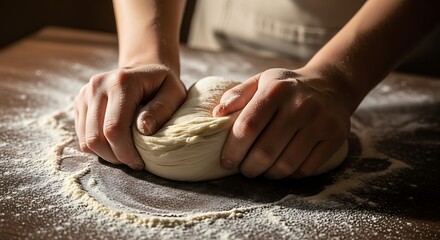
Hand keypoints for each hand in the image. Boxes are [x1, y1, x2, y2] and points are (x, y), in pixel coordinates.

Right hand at [73, 64, 185, 169]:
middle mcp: (98, 85)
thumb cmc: (163, 86)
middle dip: (115, 157)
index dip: (125, 152)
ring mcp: (85, 94)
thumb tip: (143, 129)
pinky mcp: (79, 103)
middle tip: (133, 161)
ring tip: (125, 153)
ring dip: (106, 155)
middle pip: (96, 137)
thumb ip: (162, 109)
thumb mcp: (175, 93)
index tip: (139, 162)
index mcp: (121, 82)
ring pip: (86, 140)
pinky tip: (115, 144)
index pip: (114, 127)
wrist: (144, 71)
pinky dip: (98, 148)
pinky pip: (82, 137)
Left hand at [213, 68, 351, 178]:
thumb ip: (237, 95)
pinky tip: (282, 168)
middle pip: (266, 151)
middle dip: (249, 167)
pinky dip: (290, 175)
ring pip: (286, 164)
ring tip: (262, 170)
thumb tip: (217, 114)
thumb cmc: (287, 87)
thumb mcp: (261, 81)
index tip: (226, 162)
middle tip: (245, 169)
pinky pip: (307, 169)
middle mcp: (301, 105)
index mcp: (277, 90)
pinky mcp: (335, 137)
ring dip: (268, 174)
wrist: (331, 86)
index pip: (248, 126)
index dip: (233, 149)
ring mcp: (321, 122)